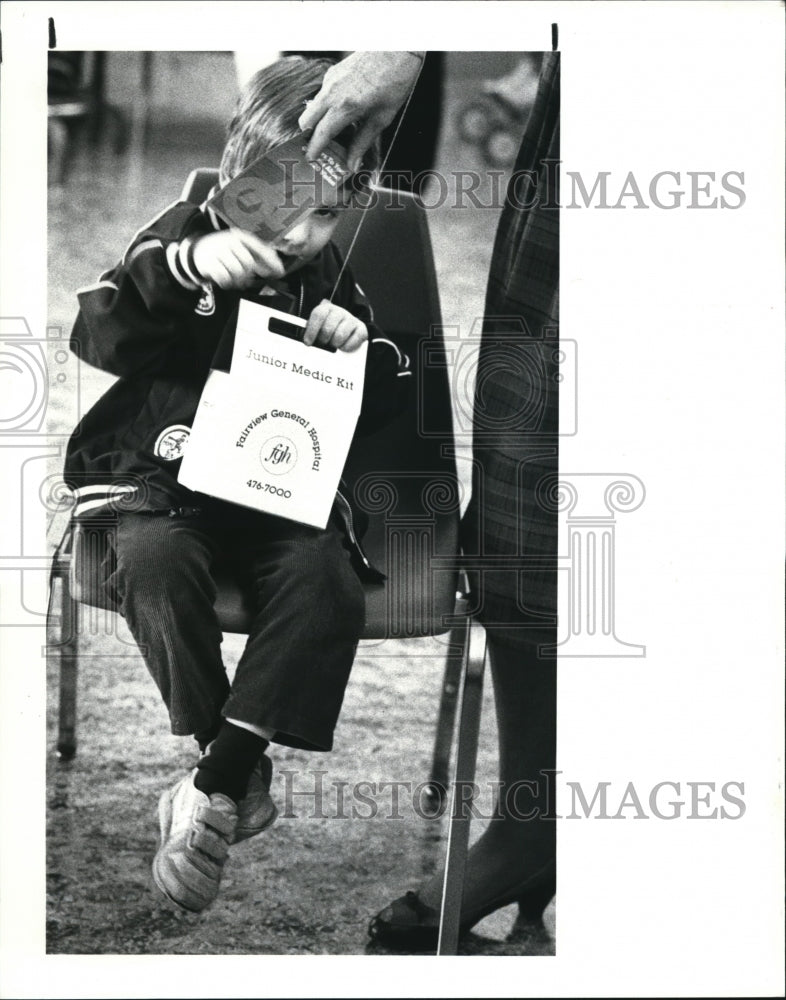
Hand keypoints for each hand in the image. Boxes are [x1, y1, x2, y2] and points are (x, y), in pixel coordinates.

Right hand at [191, 229, 284, 288]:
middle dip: (249, 274)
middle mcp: (231, 242)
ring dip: (239, 279)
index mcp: (241, 236)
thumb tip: (279, 269)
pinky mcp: (210, 263)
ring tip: (236, 279)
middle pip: (249, 263)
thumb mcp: (242, 247)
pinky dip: (227, 282)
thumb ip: (260, 257)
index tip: (281, 272)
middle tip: (247, 279)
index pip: (261, 249)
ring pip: (237, 272)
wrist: (199, 250)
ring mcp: (219, 251)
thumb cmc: (226, 250)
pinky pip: (225, 278)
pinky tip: (227, 280)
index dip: (272, 261)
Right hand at [299, 51, 423, 168]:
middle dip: (309, 136)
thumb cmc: (395, 81)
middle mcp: (332, 92)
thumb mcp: (382, 118)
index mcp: (345, 107)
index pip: (320, 133)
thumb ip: (363, 142)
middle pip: (306, 120)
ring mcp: (330, 80)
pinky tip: (340, 113)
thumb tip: (352, 164)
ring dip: (317, 122)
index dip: (314, 149)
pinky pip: (321, 95)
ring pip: (312, 107)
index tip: (311, 159)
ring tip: (332, 134)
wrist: (398, 48)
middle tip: (319, 149)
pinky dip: (325, 107)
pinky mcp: (332, 72)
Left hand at [303, 299, 367, 351]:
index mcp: (327, 308)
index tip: (307, 342)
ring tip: (333, 344)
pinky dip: (345, 348)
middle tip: (323, 343)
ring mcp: (352, 320)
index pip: (318, 315)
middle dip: (323, 339)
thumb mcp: (319, 324)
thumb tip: (306, 340)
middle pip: (328, 328)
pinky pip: (351, 343)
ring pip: (339, 336)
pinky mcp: (362, 329)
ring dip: (334, 344)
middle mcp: (340, 312)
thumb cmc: (330, 327)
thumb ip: (311, 329)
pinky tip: (343, 346)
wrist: (348, 325)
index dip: (312, 330)